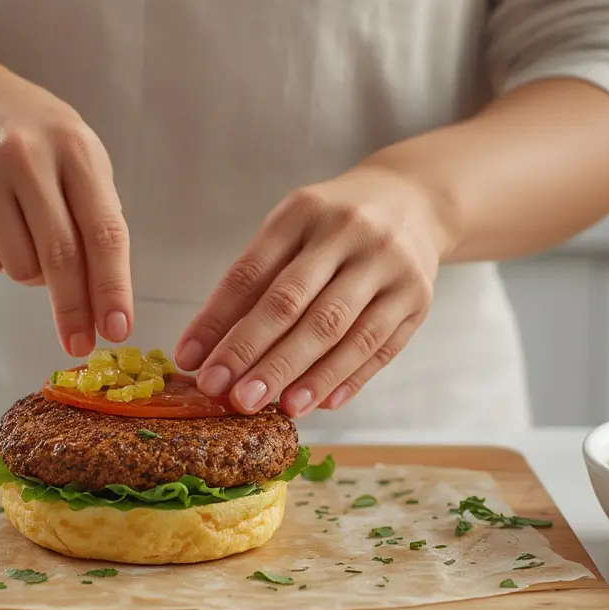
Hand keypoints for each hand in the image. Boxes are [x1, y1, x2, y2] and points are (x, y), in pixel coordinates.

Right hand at [0, 67, 131, 356]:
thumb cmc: (35, 140)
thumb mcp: (78, 160)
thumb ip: (96, 220)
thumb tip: (100, 303)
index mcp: (73, 147)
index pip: (102, 231)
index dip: (112, 288)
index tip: (117, 329)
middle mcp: (25, 156)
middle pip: (59, 257)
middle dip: (72, 309)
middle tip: (80, 343)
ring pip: (17, 267)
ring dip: (29, 271)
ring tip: (24, 231)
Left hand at [174, 166, 455, 416]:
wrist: (414, 200)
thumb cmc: (332, 226)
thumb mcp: (290, 231)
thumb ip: (253, 284)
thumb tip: (205, 353)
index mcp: (302, 212)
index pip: (250, 273)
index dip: (216, 321)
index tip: (191, 362)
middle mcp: (348, 234)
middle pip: (294, 304)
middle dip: (256, 354)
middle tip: (229, 396)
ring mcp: (389, 266)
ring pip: (341, 332)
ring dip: (305, 376)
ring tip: (275, 409)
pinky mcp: (417, 298)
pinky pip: (379, 348)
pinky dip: (347, 379)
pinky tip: (320, 404)